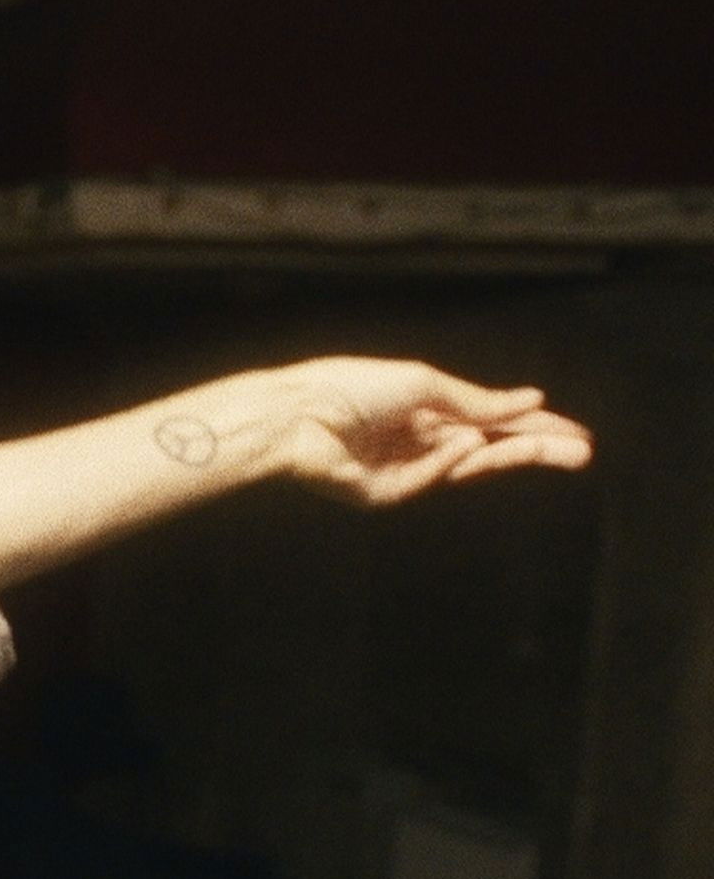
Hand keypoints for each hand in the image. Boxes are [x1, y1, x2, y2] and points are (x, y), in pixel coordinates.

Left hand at [231, 356, 594, 506]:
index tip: (573, 433)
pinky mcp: (386, 494)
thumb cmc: (351, 386)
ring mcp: (404, 470)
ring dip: (516, 456)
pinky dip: (452, 460)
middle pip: (489, 449)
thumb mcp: (424, 384)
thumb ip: (475, 400)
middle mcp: (419, 441)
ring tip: (562, 449)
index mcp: (426, 410)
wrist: (297, 414)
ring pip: (470, 468)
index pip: (489, 421)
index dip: (530, 427)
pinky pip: (432, 477)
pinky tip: (469, 443)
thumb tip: (531, 401)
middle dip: (536, 448)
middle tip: (582, 453)